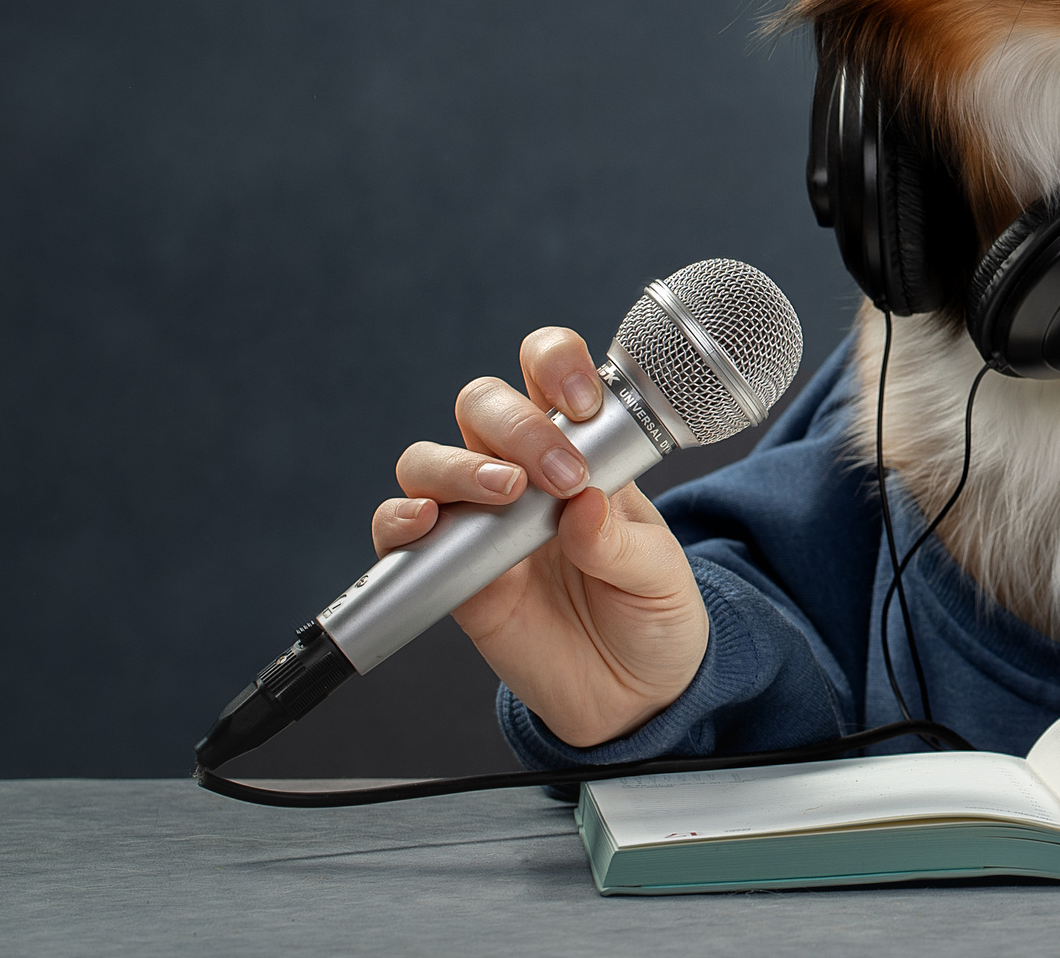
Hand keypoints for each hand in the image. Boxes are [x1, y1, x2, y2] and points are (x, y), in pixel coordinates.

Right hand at [370, 328, 707, 747]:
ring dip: (458, 466)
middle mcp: (520, 470)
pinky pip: (399, 530)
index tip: (583, 405)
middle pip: (483, 403)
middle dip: (515, 423)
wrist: (631, 695)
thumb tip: (582, 508)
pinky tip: (425, 522)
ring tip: (504, 494)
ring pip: (431, 457)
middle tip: (558, 475)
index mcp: (580, 448)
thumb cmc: (650, 614)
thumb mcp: (660, 576)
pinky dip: (399, 519)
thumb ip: (620, 543)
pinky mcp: (447, 571)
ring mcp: (478, 518)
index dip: (556, 365)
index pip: (549, 373)